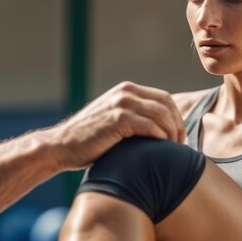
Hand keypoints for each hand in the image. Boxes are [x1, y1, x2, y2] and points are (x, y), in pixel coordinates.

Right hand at [47, 81, 184, 169]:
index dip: (175, 117)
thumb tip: (158, 130)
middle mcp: (125, 92)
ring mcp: (121, 104)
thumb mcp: (112, 120)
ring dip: (172, 133)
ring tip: (173, 150)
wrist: (61, 146)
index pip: (163, 98)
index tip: (178, 136)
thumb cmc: (88, 141)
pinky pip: (151, 126)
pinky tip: (160, 150)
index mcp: (125, 90)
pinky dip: (160, 138)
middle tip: (179, 144)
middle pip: (166, 104)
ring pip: (162, 114)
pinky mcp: (118, 119)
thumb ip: (132, 117)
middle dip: (177, 124)